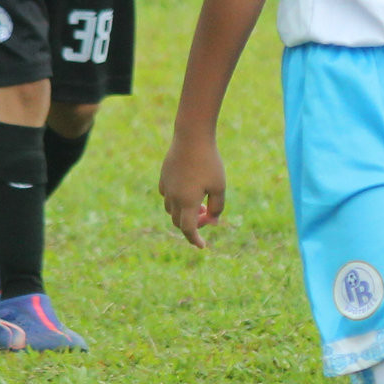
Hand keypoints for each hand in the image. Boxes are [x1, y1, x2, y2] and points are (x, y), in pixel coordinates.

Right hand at [159, 132, 226, 246]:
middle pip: (179, 221)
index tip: (202, 246)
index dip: (195, 239)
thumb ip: (217, 207)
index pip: (188, 230)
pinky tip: (186, 191)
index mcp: (187, 202)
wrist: (191, 137)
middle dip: (192, 224)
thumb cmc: (209, 162)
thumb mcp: (219, 186)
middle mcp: (173, 198)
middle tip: (207, 216)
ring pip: (171, 209)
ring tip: (200, 203)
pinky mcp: (164, 176)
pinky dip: (176, 200)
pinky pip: (167, 195)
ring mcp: (166, 187)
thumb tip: (213, 222)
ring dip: (184, 212)